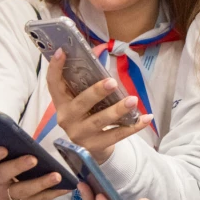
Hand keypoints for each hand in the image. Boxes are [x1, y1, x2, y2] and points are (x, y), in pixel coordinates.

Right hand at [0, 145, 68, 199]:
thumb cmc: (1, 168)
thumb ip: (8, 149)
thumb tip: (26, 139)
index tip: (4, 149)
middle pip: (3, 175)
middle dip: (18, 167)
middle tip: (34, 159)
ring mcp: (5, 198)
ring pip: (22, 191)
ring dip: (41, 183)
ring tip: (57, 176)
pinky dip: (52, 193)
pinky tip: (65, 187)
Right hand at [46, 48, 150, 162]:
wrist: (90, 150)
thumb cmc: (88, 116)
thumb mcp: (84, 99)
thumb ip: (89, 76)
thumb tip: (100, 49)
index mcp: (62, 103)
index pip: (53, 84)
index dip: (56, 68)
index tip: (62, 51)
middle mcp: (67, 119)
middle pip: (80, 104)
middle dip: (96, 92)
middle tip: (112, 82)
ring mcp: (80, 135)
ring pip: (100, 121)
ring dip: (117, 110)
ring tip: (132, 100)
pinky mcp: (95, 146)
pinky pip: (117, 135)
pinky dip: (133, 127)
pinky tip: (146, 118)